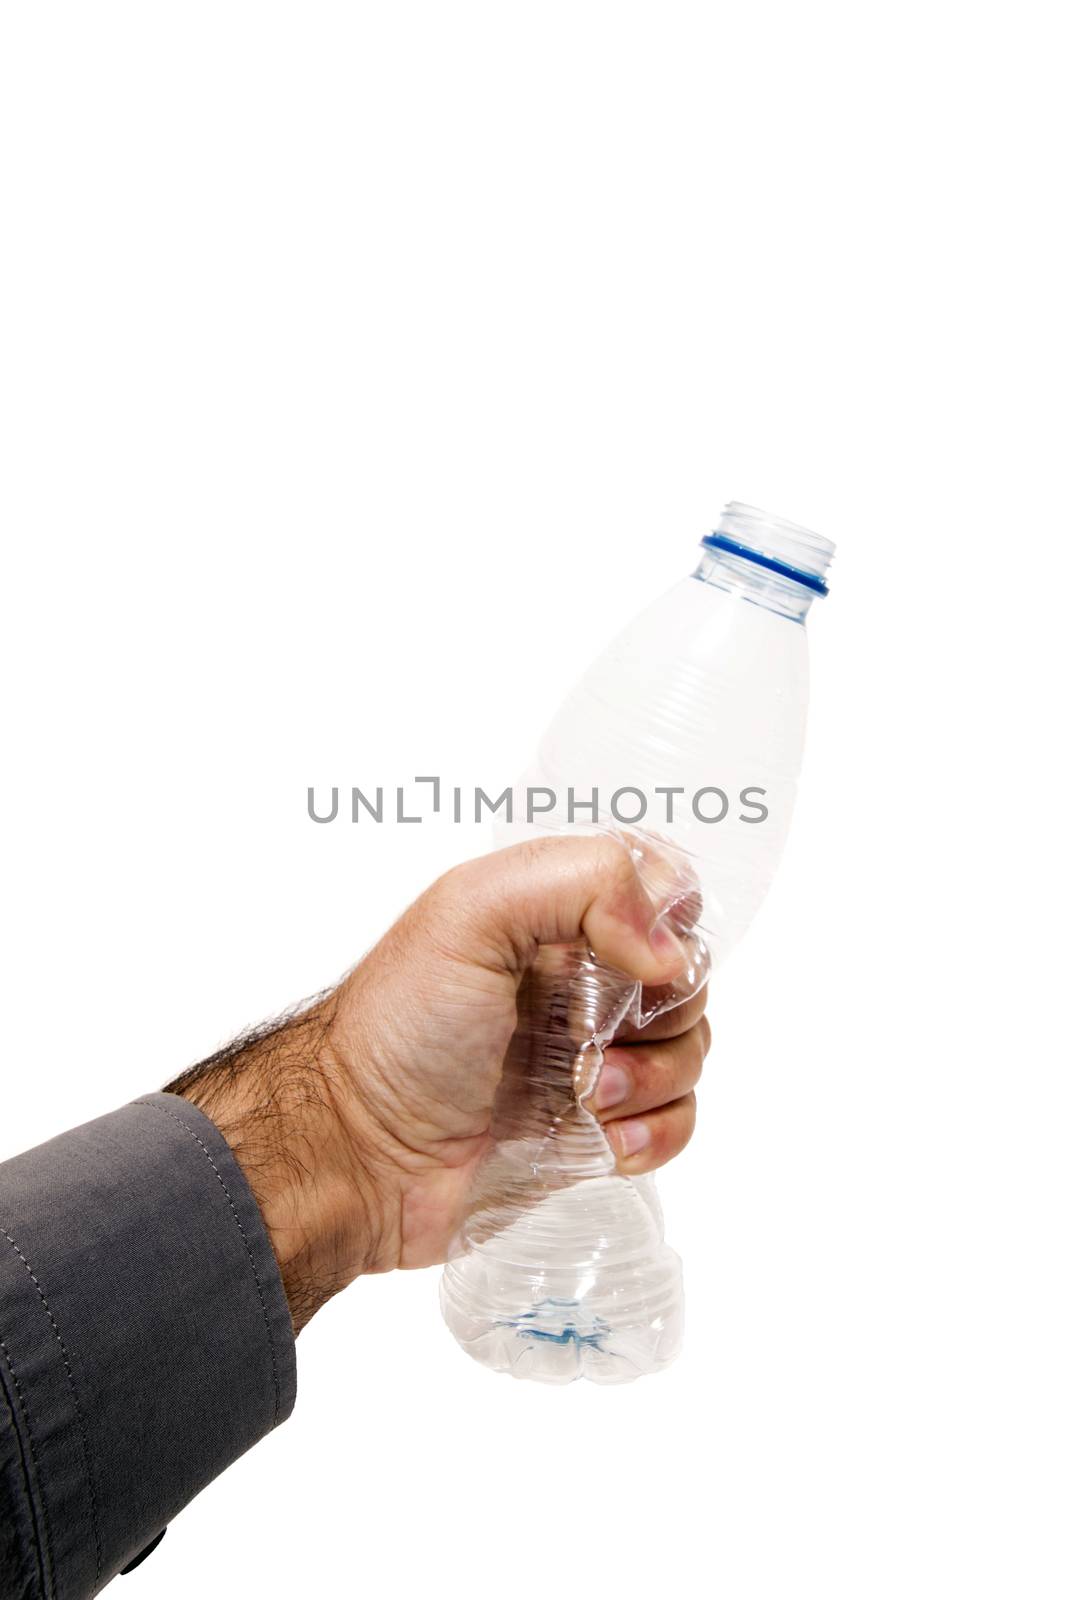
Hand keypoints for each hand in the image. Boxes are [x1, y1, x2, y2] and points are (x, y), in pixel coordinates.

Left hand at [171, 836, 709, 1330]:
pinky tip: (604, 1138)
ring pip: (689, 1049)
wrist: (357, 1157)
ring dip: (655, 1076)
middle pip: (685, 974)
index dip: (668, 919)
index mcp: (552, 917)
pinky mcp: (598, 1131)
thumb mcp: (470, 914)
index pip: (659, 887)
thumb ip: (581, 885)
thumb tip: (667, 950)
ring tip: (588, 1096)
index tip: (638, 956)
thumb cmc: (400, 1029)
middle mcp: (578, 981)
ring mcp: (591, 1057)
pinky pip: (676, 1121)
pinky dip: (656, 1131)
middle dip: (660, 1010)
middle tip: (589, 1037)